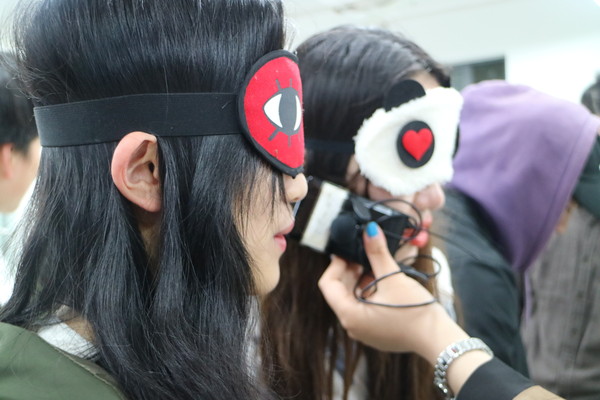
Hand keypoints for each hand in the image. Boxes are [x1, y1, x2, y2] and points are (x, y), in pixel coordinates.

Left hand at [318, 222, 462, 358]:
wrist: (437, 338)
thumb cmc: (415, 311)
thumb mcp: (392, 278)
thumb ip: (377, 253)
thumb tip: (369, 230)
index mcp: (349, 315)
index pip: (328, 284)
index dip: (335, 264)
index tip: (348, 252)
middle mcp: (352, 326)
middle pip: (339, 292)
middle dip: (349, 271)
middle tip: (362, 253)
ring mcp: (363, 331)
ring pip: (352, 299)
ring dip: (360, 280)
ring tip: (374, 265)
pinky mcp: (376, 332)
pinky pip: (363, 309)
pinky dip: (368, 293)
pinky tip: (382, 281)